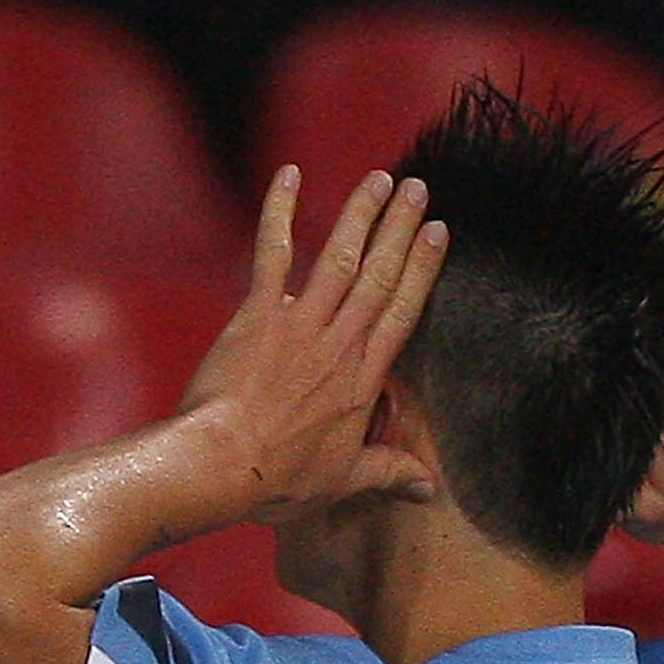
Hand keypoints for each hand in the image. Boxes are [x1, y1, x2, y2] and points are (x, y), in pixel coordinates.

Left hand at [177, 167, 447, 523]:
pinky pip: (272, 251)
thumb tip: (429, 488)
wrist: (225, 464)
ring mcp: (299, 324)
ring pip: (339, 257)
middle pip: (379, 275)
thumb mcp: (342, 481)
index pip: (402, 313)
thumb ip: (388, 473)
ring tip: (380, 179)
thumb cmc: (280, 479)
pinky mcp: (258, 314)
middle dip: (400, 228)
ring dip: (360, 214)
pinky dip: (280, 210)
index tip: (439, 233)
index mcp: (362, 380)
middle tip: (418, 188)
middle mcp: (339, 344)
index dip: (422, 270)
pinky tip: (289, 175)